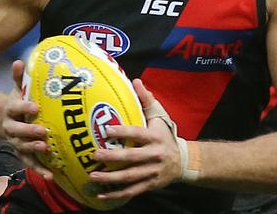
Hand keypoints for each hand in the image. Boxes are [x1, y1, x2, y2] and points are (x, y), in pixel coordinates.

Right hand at [2, 60, 53, 180]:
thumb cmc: (13, 103)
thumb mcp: (14, 90)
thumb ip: (18, 77)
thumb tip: (19, 61)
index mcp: (10, 109)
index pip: (16, 107)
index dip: (24, 107)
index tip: (35, 107)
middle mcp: (11, 127)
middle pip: (18, 131)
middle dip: (30, 132)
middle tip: (43, 132)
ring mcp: (15, 141)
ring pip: (22, 147)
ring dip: (33, 149)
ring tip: (45, 149)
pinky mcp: (21, 151)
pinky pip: (28, 161)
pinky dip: (38, 169)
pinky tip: (50, 175)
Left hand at [88, 78, 181, 201]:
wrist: (183, 161)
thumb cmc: (166, 135)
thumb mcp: (160, 116)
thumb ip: (146, 99)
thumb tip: (135, 81)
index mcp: (155, 137)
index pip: (137, 134)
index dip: (123, 132)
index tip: (106, 131)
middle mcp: (154, 155)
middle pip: (131, 158)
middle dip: (112, 157)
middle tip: (94, 155)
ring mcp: (152, 172)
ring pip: (130, 177)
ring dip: (110, 178)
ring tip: (93, 177)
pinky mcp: (150, 184)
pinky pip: (132, 191)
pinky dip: (116, 194)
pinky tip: (101, 195)